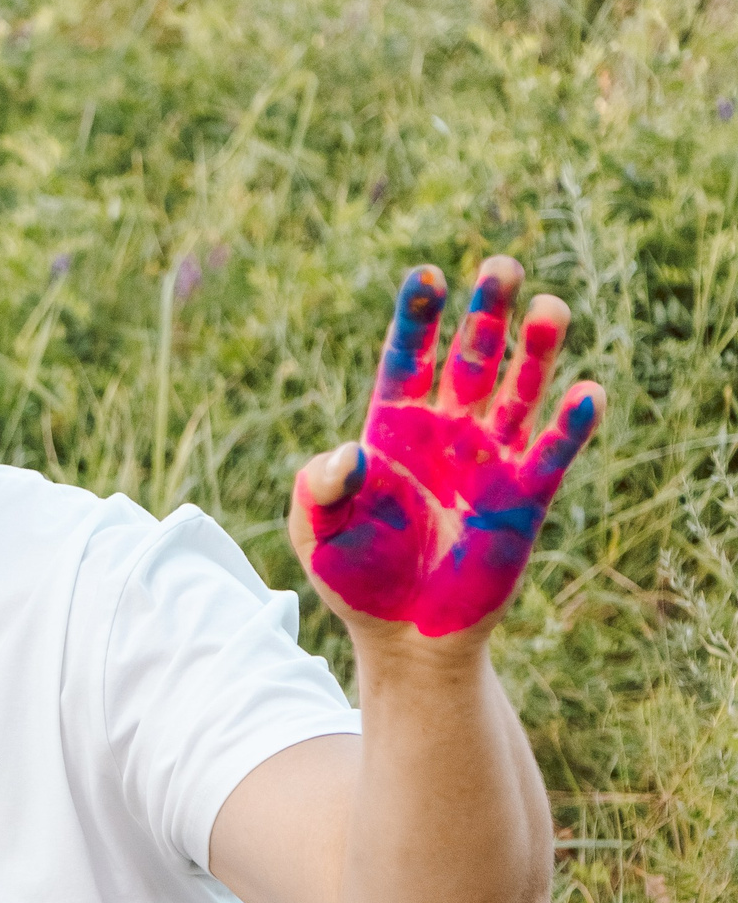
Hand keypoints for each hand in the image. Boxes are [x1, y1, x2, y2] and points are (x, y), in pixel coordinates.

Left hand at [289, 256, 603, 641]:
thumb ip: (319, 488)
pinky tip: (585, 392)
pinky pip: (554, 448)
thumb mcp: (316, 531)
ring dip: (537, 349)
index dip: (419, 316)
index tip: (428, 275)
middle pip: (471, 357)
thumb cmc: (354, 577)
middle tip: (500, 268)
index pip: (409, 356)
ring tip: (549, 308)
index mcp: (392, 429)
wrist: (404, 634)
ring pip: (520, 389)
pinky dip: (572, 421)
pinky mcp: (526, 494)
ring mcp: (490, 459)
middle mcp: (446, 431)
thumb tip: (348, 456)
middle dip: (486, 312)